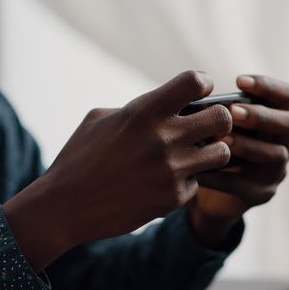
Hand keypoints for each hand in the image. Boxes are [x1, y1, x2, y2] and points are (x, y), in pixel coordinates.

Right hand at [4, 71, 232, 270]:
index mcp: (144, 112)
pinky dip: (186, 181)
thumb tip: (169, 105)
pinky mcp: (173, 198)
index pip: (195, 82)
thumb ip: (138, 108)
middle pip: (223, 118)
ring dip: (211, 151)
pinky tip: (164, 182)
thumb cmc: (79, 157)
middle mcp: (163, 139)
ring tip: (194, 154)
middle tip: (205, 127)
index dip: (202, 84)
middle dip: (218, 120)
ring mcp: (171, 171)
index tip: (197, 93)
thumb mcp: (100, 119)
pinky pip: (197, 182)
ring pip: (222, 153)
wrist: (65, 207)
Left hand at [189, 75, 288, 248]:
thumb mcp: (217, 125)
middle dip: (262, 116)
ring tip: (222, 141)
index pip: (287, 96)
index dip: (268, 86)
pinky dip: (223, 176)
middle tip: (233, 112)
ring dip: (248, 145)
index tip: (239, 81)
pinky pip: (246, 185)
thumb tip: (196, 100)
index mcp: (276, 119)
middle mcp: (284, 142)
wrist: (210, 193)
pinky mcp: (261, 194)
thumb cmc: (214, 145)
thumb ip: (216, 112)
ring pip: (274, 154)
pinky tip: (202, 170)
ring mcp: (276, 170)